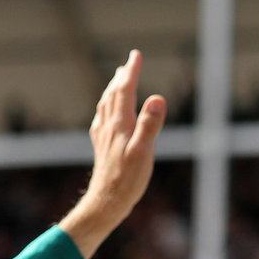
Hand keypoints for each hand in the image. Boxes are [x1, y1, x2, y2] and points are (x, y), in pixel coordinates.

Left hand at [58, 49, 167, 258]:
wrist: (105, 203)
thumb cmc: (127, 181)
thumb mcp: (144, 152)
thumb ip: (150, 124)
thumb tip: (156, 98)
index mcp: (120, 125)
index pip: (125, 91)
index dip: (131, 72)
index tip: (135, 55)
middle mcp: (109, 128)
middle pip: (113, 96)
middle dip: (121, 78)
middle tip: (128, 63)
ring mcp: (104, 139)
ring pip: (105, 108)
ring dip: (112, 91)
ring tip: (116, 82)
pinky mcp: (102, 150)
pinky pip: (101, 123)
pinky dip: (105, 111)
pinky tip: (105, 116)